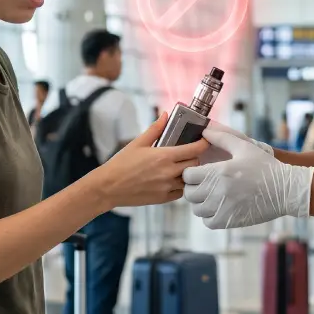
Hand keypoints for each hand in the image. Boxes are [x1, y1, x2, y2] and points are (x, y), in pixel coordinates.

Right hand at [92, 112, 208, 208]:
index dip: (203, 144)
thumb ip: (155, 129)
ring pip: (189, 179)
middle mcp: (169, 172)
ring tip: (181, 167)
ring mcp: (167, 187)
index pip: (194, 150)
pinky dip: (180, 185)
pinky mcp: (164, 198)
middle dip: (195, 157)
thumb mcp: (137, 143)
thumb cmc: (121, 164)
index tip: (205, 140)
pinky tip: (173, 179)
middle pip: (195, 164)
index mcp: (164, 156)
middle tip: (190, 153)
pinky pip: (181, 192)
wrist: (108, 187)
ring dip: (188, 172)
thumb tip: (165, 115)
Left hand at [182, 128, 313, 229]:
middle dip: (193, 187)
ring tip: (210, 195)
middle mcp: (217, 191)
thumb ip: (222, 138)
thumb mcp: (244, 147)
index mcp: (218, 172)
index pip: (188, 175)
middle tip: (202, 183)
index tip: (197, 171)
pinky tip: (218, 207)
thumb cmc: (265, 167)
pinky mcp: (230, 221)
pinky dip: (209, 216)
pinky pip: (208, 222)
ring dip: (200, 202)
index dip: (190, 172)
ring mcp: (223, 208)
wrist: (284, 190)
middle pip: (189, 193)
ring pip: (196, 209)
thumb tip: (205, 131)